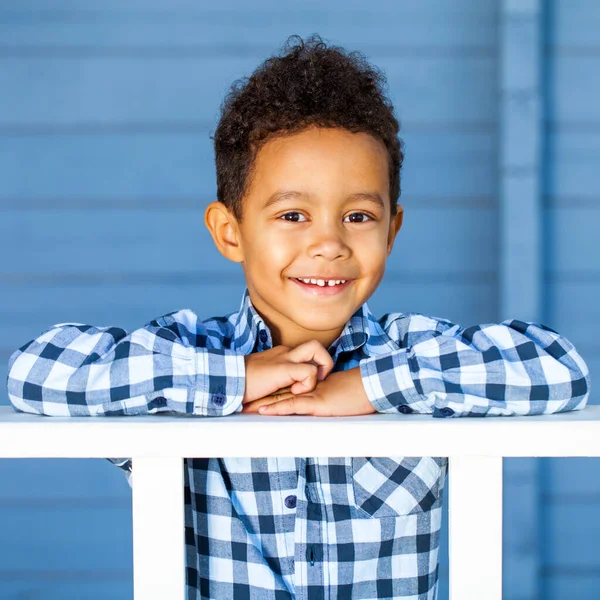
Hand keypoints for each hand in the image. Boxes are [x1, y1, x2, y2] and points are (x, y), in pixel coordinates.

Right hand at [242, 340, 333, 403]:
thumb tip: (288, 392)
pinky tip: (296, 391)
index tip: (309, 383)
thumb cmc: (241, 384)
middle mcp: (285, 353)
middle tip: (316, 380)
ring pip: (317, 349)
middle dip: (324, 362)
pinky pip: (308, 371)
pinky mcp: (282, 368)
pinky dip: (308, 383)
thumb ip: (278, 381)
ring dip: (320, 369)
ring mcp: (284, 358)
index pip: (307, 353)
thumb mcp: (265, 380)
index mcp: (281, 355)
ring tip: (307, 385)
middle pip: (316, 345)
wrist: (225, 381)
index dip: (314, 365)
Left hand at [242, 366, 375, 416]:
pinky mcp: (316, 403)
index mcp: (311, 385)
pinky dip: (277, 407)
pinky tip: (264, 410)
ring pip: (281, 396)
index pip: (287, 386)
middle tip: (241, 401)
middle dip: (260, 395)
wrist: (370, 388)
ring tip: (245, 408)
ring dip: (262, 403)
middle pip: (279, 390)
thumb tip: (315, 403)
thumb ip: (323, 398)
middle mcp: (308, 387)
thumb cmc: (357, 393)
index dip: (270, 390)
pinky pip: (293, 405)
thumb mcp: (336, 395)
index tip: (254, 394)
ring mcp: (311, 394)